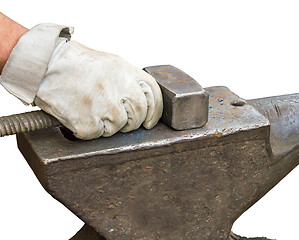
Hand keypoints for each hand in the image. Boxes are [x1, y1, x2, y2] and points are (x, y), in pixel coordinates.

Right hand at [35, 40, 162, 139]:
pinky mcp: (87, 122)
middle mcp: (118, 87)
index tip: (149, 121)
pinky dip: (89, 129)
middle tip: (119, 120)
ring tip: (92, 111)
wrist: (44, 64)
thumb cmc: (74, 64)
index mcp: (125, 71)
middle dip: (132, 121)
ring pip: (119, 126)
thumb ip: (127, 80)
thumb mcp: (109, 63)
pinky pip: (97, 134)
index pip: (153, 94)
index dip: (155, 111)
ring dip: (108, 125)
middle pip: (139, 113)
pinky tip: (80, 115)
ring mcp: (103, 105)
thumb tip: (141, 101)